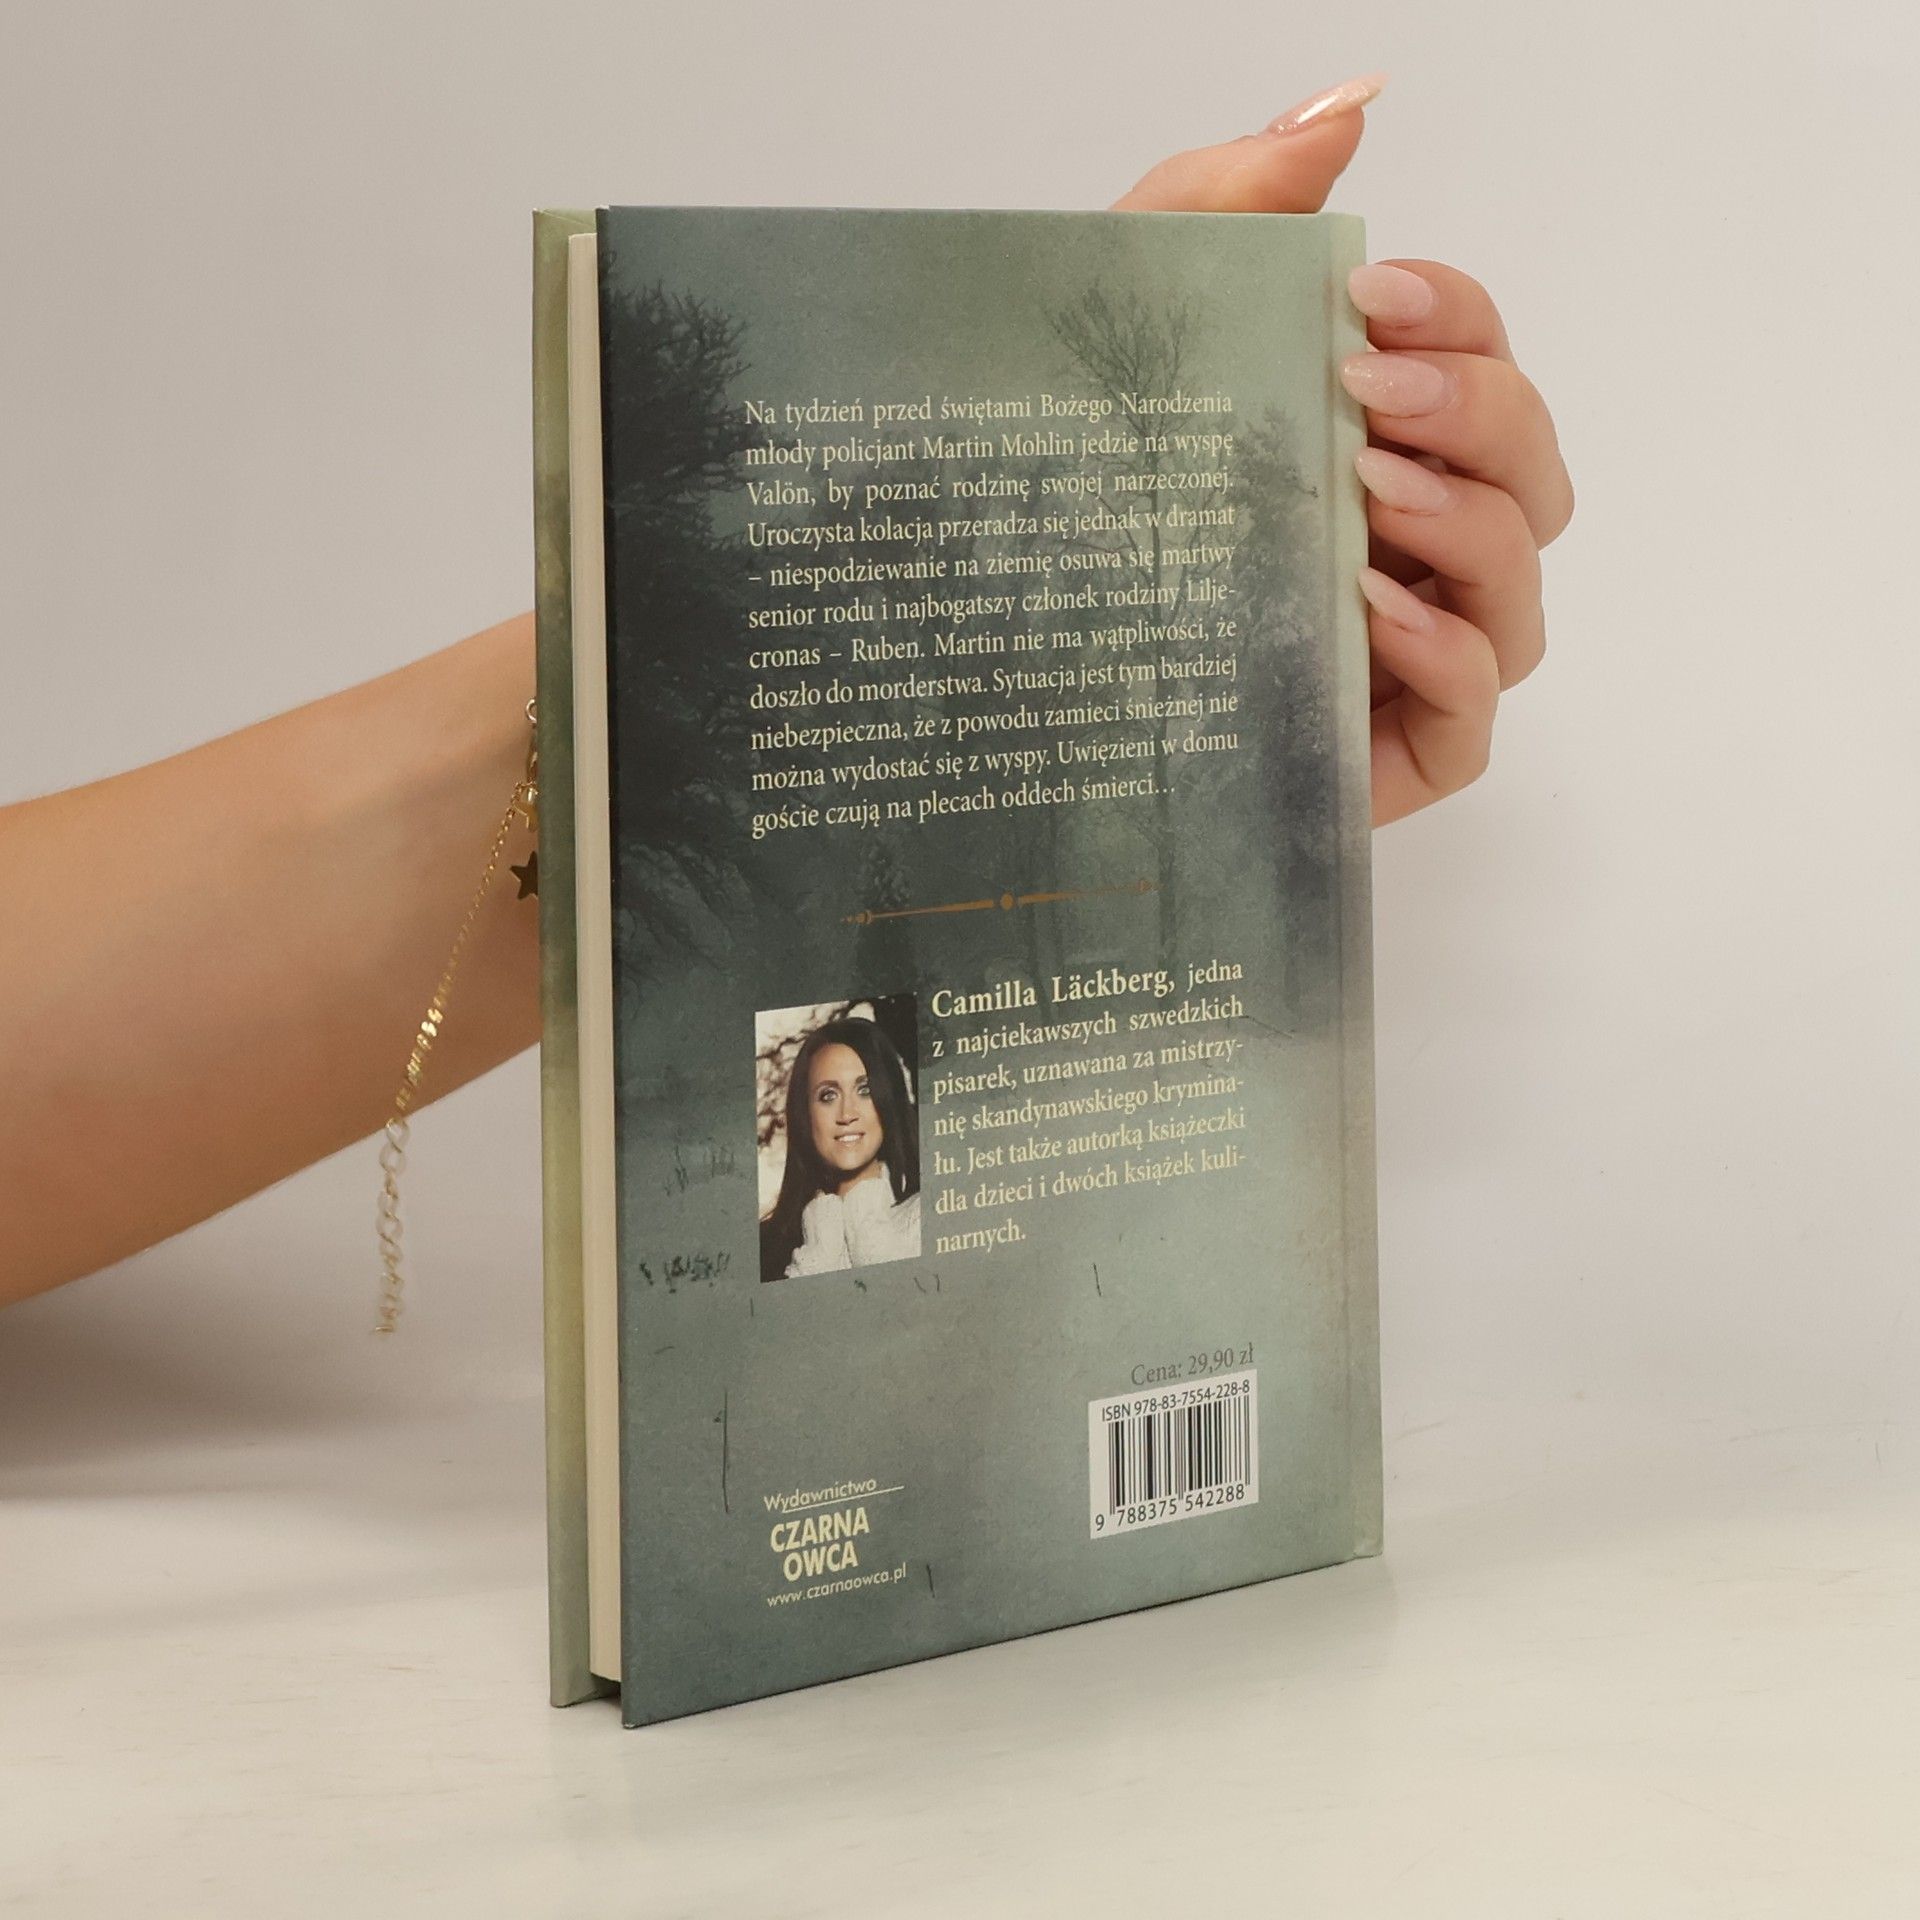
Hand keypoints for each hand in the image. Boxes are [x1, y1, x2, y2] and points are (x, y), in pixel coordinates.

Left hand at [1112, 75, 1572, 825]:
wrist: (980, 651)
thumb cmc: (1059, 490)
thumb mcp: (1122, 326)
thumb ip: (1231, 200)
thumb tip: (1351, 107)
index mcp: (1368, 447)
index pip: (1479, 368)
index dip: (1459, 319)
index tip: (1367, 294)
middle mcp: (1401, 547)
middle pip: (1530, 475)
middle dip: (1477, 415)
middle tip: (1365, 392)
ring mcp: (1398, 656)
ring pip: (1520, 595)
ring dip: (1469, 526)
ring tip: (1363, 491)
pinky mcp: (1376, 756)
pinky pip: (1473, 723)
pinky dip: (1449, 659)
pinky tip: (1365, 608)